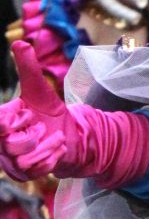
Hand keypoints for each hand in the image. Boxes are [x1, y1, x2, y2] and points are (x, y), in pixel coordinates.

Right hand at [0, 40, 148, 187]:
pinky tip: (58, 149)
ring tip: (55, 138)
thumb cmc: (49, 113)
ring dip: (46, 147)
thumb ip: (29, 68)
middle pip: (9, 145)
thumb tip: (21, 43)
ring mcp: (11, 161)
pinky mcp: (25, 174)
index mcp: (0, 122)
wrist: (71, 135)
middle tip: (42, 127)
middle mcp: (0, 143)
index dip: (12, 121)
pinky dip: (52, 157)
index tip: (26, 114)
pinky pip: (35, 170)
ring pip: (22, 160)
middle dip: (32, 136)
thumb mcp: (40, 89)